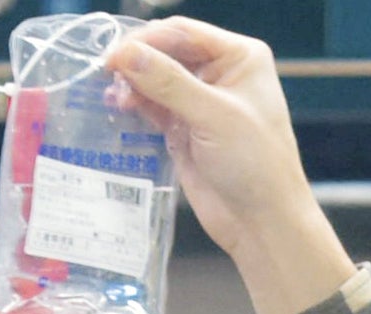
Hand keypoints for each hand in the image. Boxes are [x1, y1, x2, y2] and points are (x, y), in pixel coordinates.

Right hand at [105, 19, 355, 313]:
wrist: (263, 224)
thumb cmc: (258, 166)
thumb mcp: (214, 116)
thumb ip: (168, 82)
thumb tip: (125, 53)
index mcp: (240, 58)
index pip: (183, 32)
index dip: (147, 40)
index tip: (115, 54)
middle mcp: (221, 73)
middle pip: (165, 51)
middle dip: (136, 61)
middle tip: (106, 73)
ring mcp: (201, 101)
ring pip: (155, 77)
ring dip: (132, 82)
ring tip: (114, 96)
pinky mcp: (184, 127)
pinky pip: (152, 104)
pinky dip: (134, 103)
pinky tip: (118, 106)